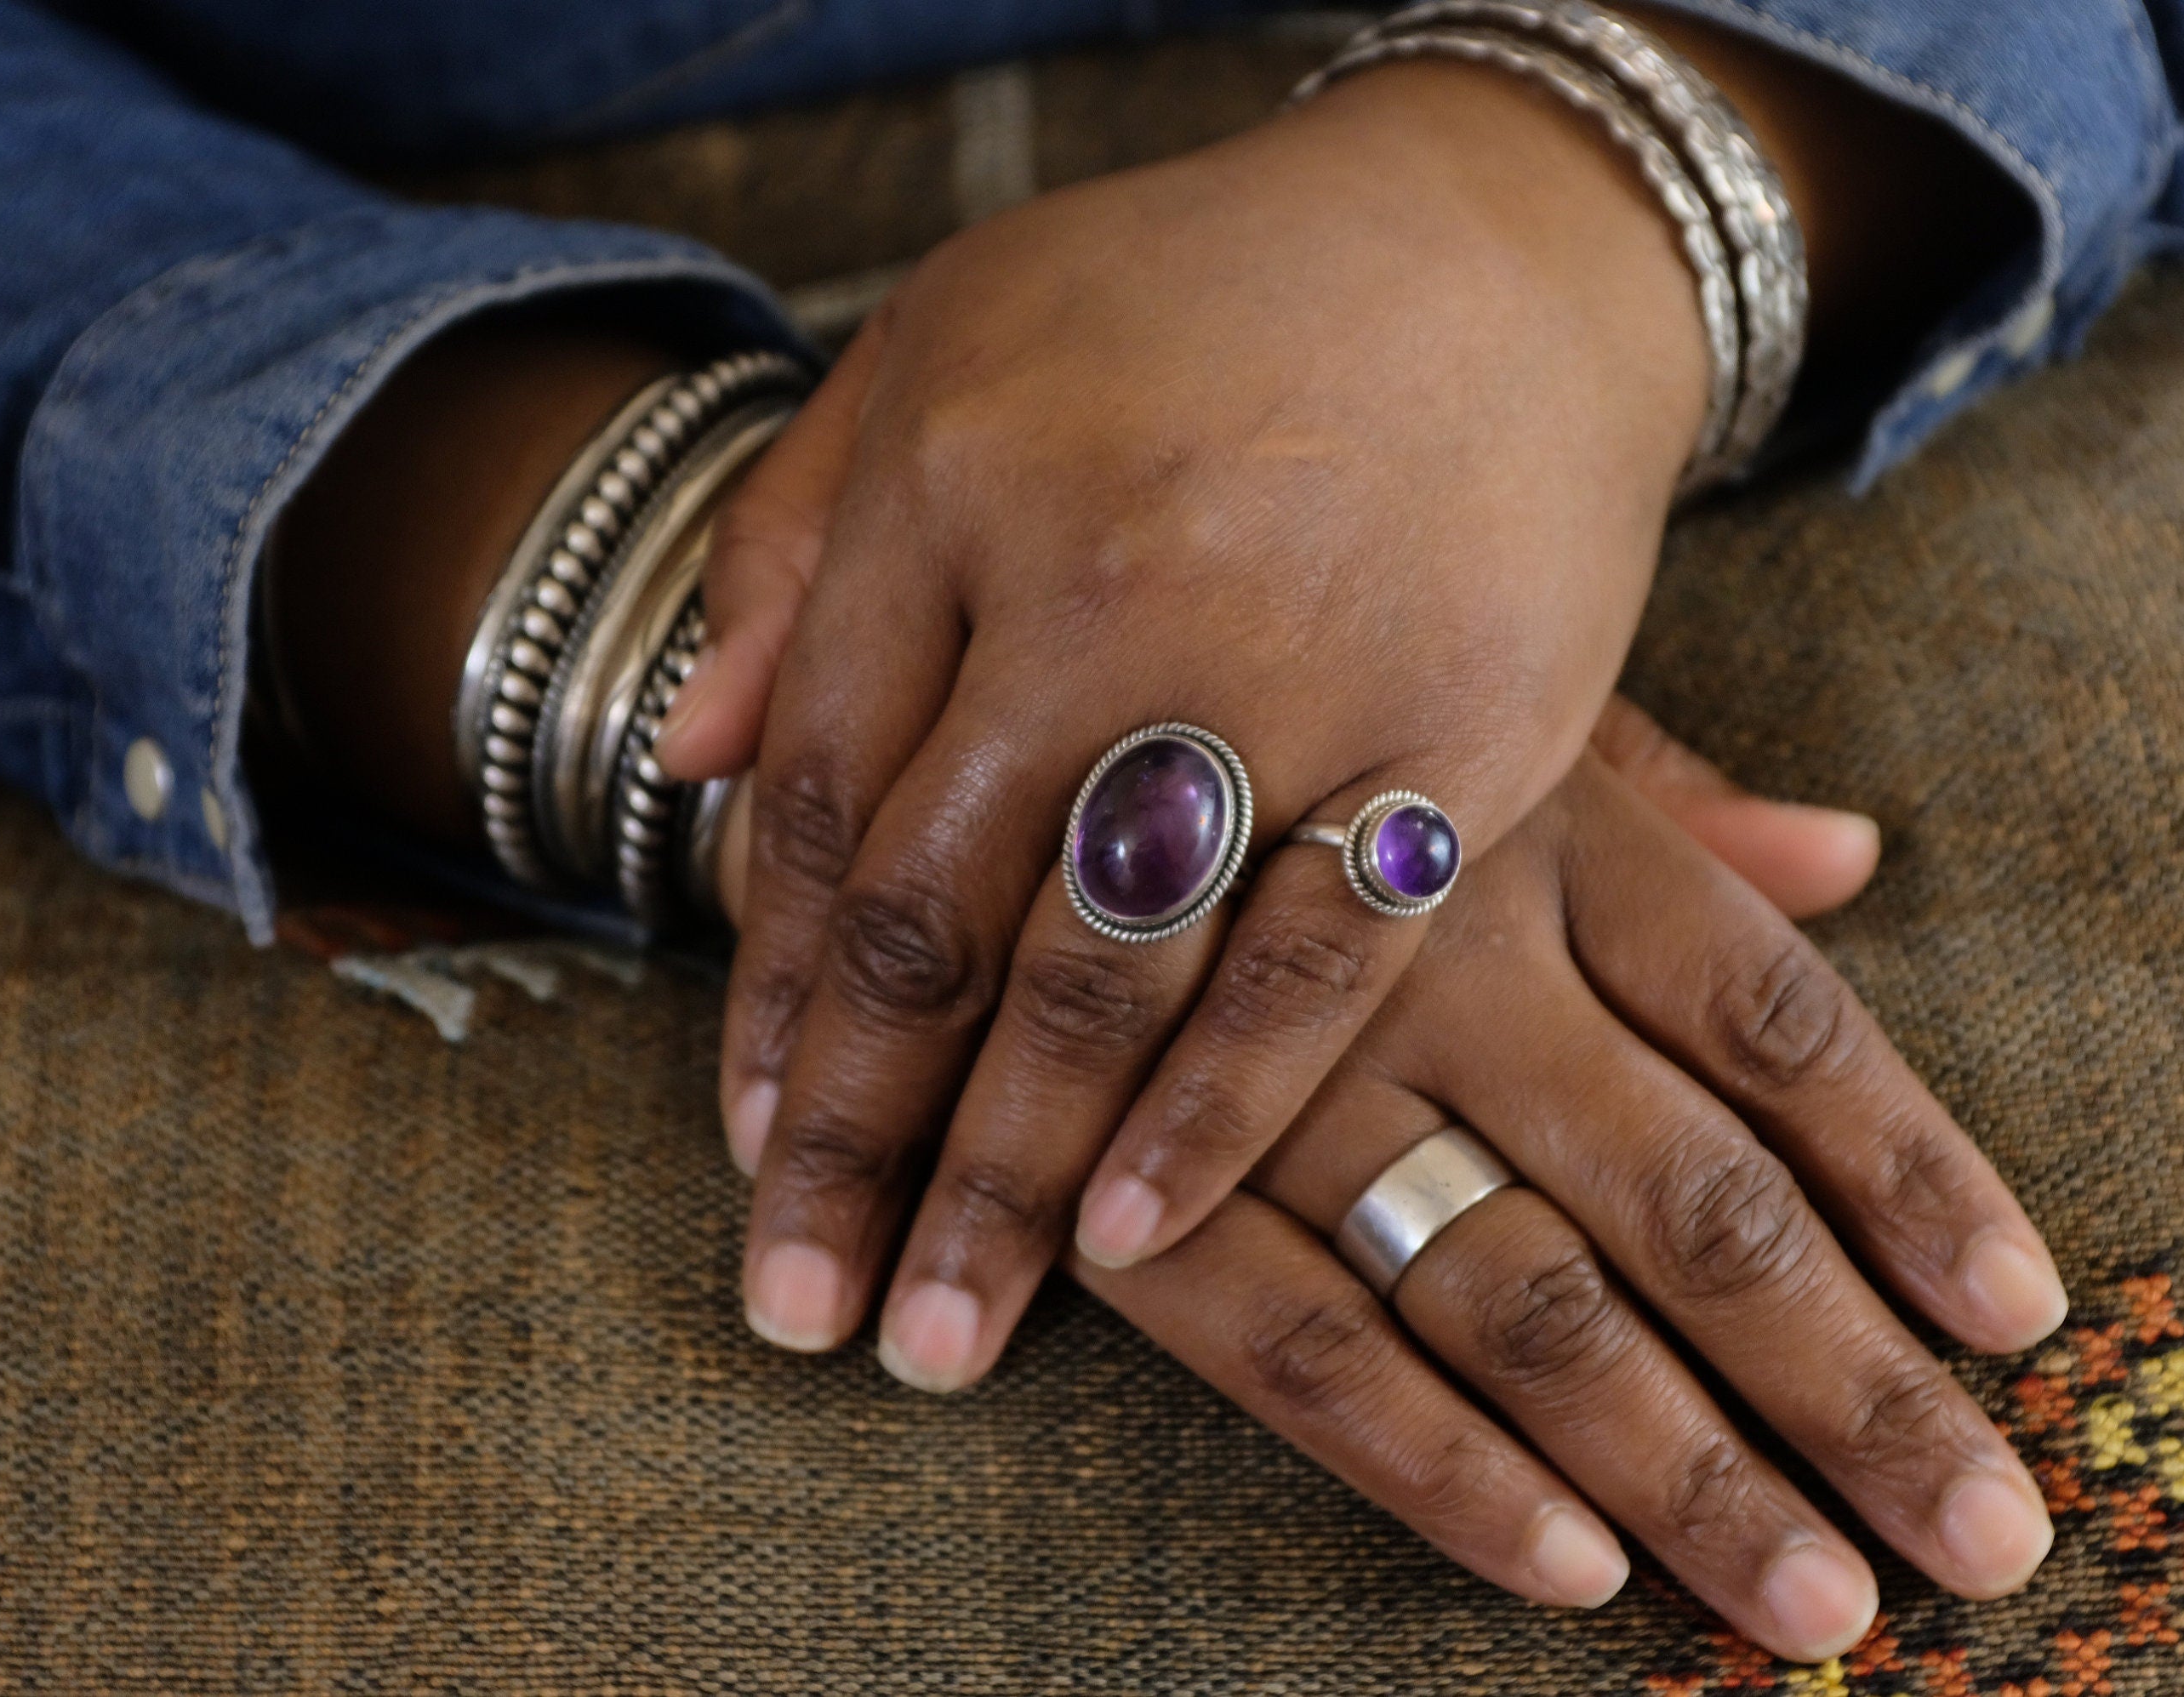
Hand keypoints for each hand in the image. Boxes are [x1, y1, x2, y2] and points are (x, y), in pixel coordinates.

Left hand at [674, 60, 1720, 1368]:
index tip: (747, 1149)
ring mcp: (1288, 665)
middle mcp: (1106, 585)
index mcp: (957, 489)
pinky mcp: (1460, 731)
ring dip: (1010, 1174)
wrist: (1499, 237)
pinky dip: (1219, 1106)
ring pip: (1107, 969)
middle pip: (943, 918)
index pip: (831, 801)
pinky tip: (1132, 1237)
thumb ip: (795, 550)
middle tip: (802, 1310)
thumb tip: (684, 758)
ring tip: (937, 1334)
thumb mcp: (935, 350)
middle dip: (862, 1136)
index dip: (779, 994)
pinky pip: (1318, 953)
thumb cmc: (1184, 298)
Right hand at [1072, 752, 2063, 1660]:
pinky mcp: (1132, 1184)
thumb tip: (1851, 852)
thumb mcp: (1452, 697)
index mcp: (1532, 823)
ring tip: (1816, 1609)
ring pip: (1519, 1293)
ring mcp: (1279, 1079)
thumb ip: (1659, 790)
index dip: (1907, 1170)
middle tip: (1981, 1539)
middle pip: (1686, 1194)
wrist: (964, 710)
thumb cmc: (1254, 705)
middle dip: (1844, 1381)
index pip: (1771, 1015)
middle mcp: (1432, 953)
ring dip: (1677, 1464)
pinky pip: (1302, 1343)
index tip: (2019, 1316)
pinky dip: (1434, 1464)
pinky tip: (1566, 1568)